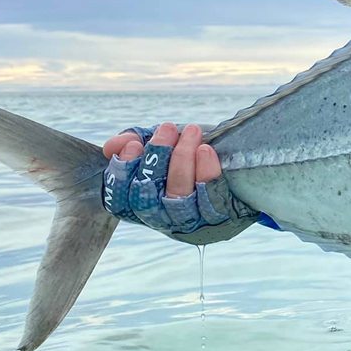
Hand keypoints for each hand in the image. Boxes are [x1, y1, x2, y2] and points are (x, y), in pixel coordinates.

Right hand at [101, 122, 254, 240]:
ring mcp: (191, 222)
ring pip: (178, 197)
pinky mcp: (220, 219)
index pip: (119, 201)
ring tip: (191, 131)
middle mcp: (162, 219)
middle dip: (155, 159)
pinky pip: (210, 199)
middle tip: (167, 128)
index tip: (133, 144)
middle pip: (146, 199)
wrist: (239, 167)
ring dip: (181, 160)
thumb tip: (111, 147)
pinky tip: (205, 150)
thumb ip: (135, 142)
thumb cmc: (191, 154)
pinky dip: (206, 172)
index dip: (121, 174)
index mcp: (142, 205)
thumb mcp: (162, 145)